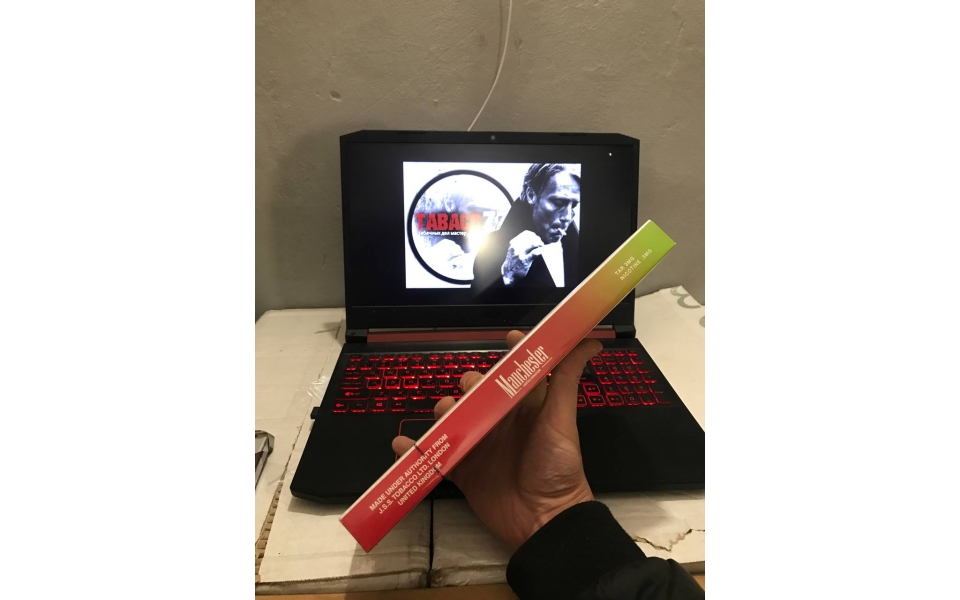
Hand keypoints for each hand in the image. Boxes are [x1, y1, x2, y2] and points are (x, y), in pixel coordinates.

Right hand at [391, 330, 600, 549]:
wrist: (544, 520)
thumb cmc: (558, 467)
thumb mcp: (562, 419)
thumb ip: (568, 379)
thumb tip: (592, 341)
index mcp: (525, 407)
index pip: (515, 372)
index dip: (512, 352)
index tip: (508, 336)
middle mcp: (500, 422)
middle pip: (475, 392)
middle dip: (468, 385)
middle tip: (470, 392)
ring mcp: (479, 446)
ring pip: (451, 418)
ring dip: (442, 412)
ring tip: (444, 418)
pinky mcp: (462, 471)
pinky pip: (433, 457)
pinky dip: (414, 450)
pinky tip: (403, 445)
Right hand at [501, 231, 544, 285]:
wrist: (508, 273)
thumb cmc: (513, 260)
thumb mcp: (513, 249)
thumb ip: (520, 243)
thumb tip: (532, 237)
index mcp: (514, 242)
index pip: (526, 233)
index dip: (533, 235)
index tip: (536, 238)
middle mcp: (516, 247)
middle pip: (531, 237)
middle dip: (538, 239)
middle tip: (541, 243)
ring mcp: (520, 254)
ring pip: (533, 243)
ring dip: (539, 243)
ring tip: (541, 246)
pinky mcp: (525, 261)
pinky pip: (534, 253)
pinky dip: (540, 250)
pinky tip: (542, 250)